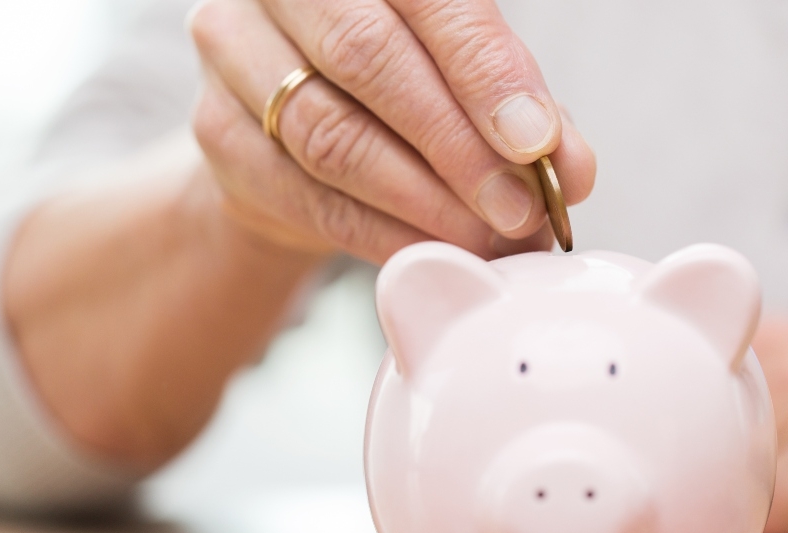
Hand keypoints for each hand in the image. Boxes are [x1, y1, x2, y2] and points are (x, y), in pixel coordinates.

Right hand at [187, 0, 596, 263]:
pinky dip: (378, 234)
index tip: (537, 146)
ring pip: (330, 134)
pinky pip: (304, 194)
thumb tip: (570, 170)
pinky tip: (430, 253)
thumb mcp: (466, 82)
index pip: (430, 1)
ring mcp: (235, 53)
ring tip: (484, 241)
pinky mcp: (217, 133)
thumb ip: (519, 113)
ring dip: (421, 200)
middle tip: (517, 211)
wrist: (291, 134)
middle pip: (369, 58)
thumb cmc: (396, 89)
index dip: (487, 74)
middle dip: (456, 146)